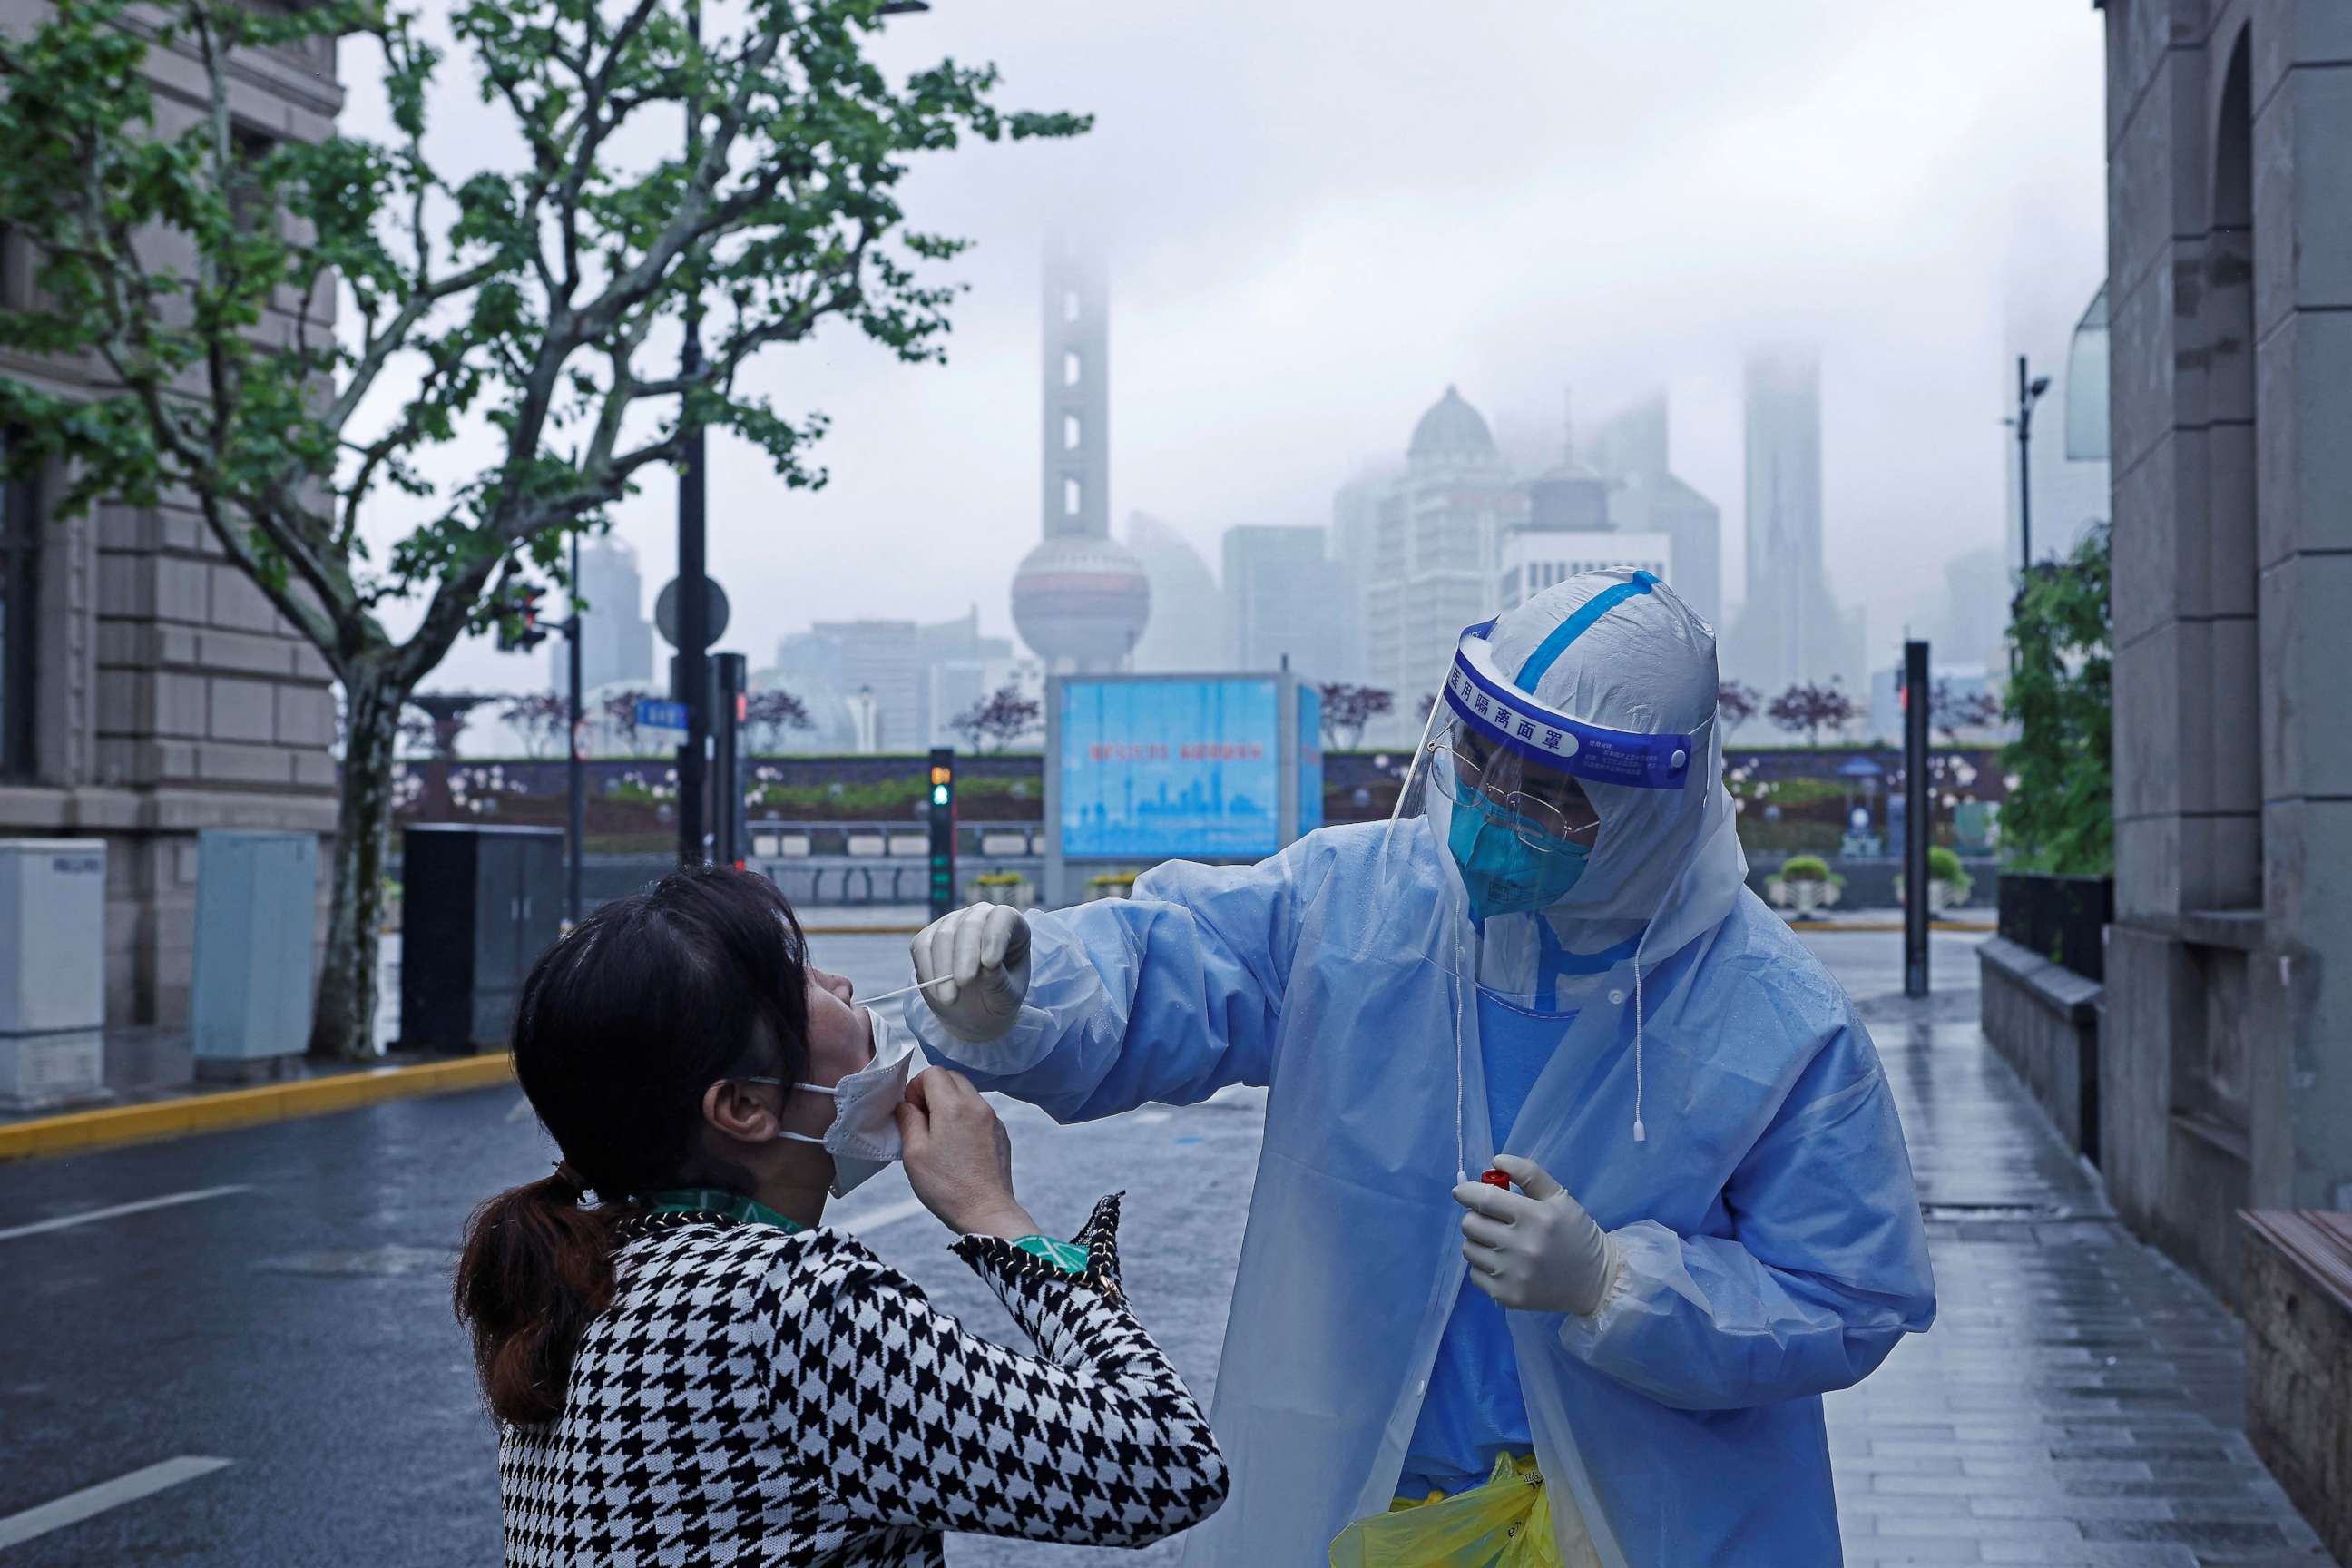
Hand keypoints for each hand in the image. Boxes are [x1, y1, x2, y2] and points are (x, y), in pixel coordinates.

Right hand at [895, 1069, 1036, 1239]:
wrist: (987, 1212)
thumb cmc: (947, 1187)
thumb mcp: (914, 1154)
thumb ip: (908, 1120)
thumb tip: (906, 1104)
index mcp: (954, 1106)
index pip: (933, 1072)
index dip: (916, 1087)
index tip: (911, 1112)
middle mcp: (978, 1105)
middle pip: (952, 1078)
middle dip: (932, 1091)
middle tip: (922, 1121)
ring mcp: (993, 1119)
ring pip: (967, 1094)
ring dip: (949, 1104)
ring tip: (938, 1136)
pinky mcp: (1001, 1133)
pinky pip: (979, 1112)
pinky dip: (964, 1118)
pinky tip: (957, 1147)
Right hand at [910, 904, 1031, 1043]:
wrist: (974, 1011)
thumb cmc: (998, 998)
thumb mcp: (1007, 997)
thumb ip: (1000, 981)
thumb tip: (987, 966)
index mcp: (1011, 925)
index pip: (1003, 917)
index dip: (995, 936)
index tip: (990, 963)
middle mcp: (981, 917)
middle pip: (970, 924)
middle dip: (965, 955)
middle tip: (964, 982)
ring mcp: (953, 923)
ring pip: (943, 935)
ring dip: (944, 969)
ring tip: (950, 998)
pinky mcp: (928, 937)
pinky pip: (922, 947)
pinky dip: (928, 971)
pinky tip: (939, 993)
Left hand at [1452, 1154, 1618, 1315]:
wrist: (1594, 1282)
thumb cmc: (1575, 1233)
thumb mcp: (1559, 1197)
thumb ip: (1528, 1174)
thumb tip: (1496, 1161)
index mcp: (1536, 1217)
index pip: (1484, 1199)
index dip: (1466, 1191)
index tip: (1463, 1191)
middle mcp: (1522, 1247)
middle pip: (1470, 1224)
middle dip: (1475, 1216)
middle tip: (1490, 1219)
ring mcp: (1513, 1275)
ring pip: (1469, 1249)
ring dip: (1478, 1241)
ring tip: (1499, 1241)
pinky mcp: (1507, 1296)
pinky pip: (1475, 1274)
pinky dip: (1484, 1266)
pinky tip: (1504, 1263)